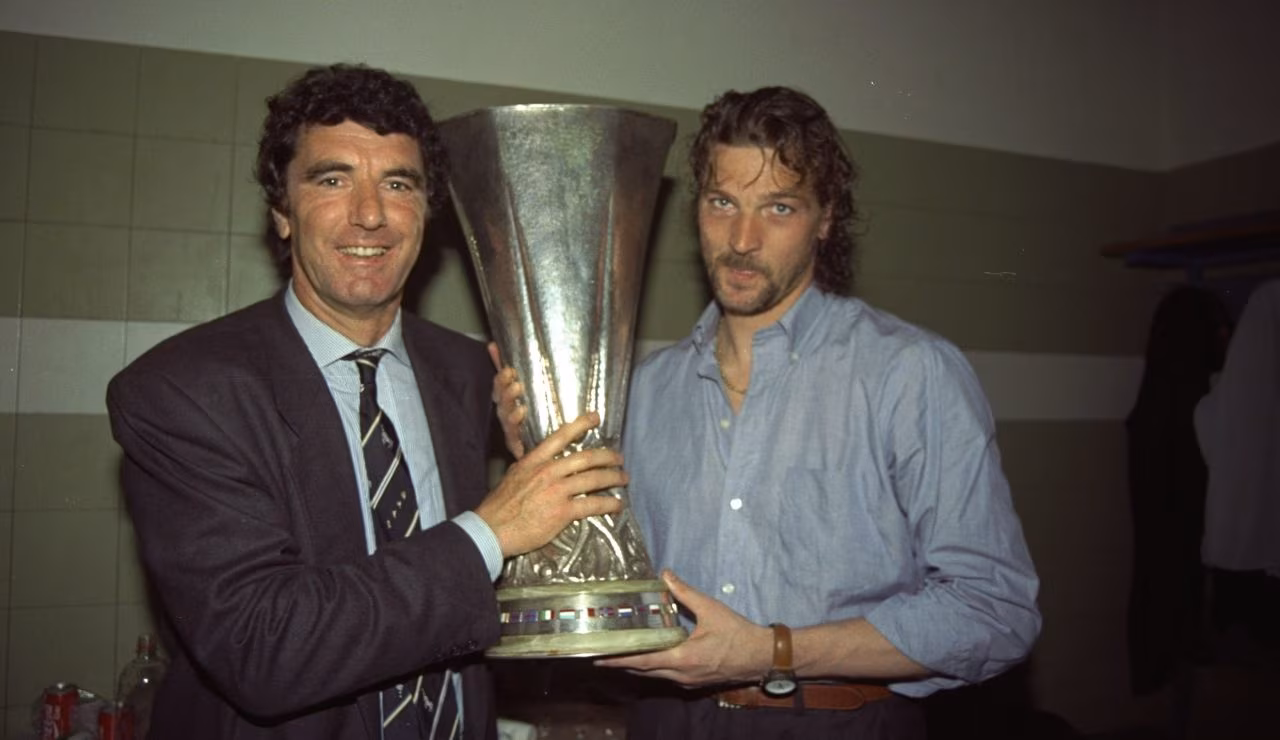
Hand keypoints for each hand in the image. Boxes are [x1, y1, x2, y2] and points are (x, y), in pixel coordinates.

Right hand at [476, 410, 624, 556]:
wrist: (492, 529)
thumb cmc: (499, 506)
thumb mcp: (513, 476)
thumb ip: (530, 468)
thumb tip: (541, 463)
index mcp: (534, 460)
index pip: (561, 436)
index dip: (581, 425)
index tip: (596, 418)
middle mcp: (548, 471)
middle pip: (586, 458)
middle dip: (607, 456)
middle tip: (619, 458)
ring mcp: (557, 491)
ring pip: (593, 479)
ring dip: (612, 478)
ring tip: (623, 479)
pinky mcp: (563, 511)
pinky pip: (592, 504)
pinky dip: (608, 504)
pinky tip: (617, 505)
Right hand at [488, 342, 526, 458]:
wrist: (536, 447)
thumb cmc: (525, 415)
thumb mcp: (516, 387)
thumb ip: (503, 366)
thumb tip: (492, 344)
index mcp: (504, 398)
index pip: (499, 386)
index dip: (501, 378)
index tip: (509, 370)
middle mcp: (504, 413)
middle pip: (501, 401)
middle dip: (505, 390)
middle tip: (514, 381)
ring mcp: (510, 429)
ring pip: (506, 418)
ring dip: (511, 408)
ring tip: (520, 400)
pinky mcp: (516, 445)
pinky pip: (514, 437)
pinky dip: (517, 427)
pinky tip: (523, 417)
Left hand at [595, 570, 771, 687]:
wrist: (762, 656)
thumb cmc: (738, 634)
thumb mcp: (711, 609)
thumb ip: (685, 593)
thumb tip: (666, 575)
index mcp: (682, 658)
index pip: (642, 661)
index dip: (619, 659)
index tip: (599, 657)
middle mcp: (681, 674)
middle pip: (644, 671)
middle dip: (622, 663)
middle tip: (602, 654)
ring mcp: (688, 681)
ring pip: (655, 676)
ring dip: (637, 667)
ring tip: (619, 655)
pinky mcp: (695, 681)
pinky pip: (667, 677)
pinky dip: (653, 668)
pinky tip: (649, 657)